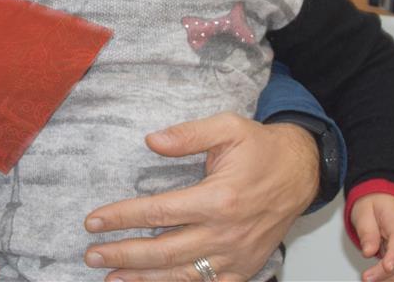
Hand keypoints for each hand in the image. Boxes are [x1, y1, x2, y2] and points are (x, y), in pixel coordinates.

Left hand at [82, 112, 318, 280]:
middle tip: (92, 255)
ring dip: (143, 279)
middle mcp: (225, 234)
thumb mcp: (228, 127)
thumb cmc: (261, 149)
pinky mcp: (243, 268)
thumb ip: (188, 134)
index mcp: (219, 199)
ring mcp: (235, 256)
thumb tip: (152, 140)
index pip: (158, 213)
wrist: (302, 173)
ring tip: (110, 278)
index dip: (122, 218)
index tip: (93, 222)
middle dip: (123, 255)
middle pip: (164, 251)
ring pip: (182, 275)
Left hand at [350, 193, 393, 281]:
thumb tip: (368, 252)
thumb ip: (366, 231)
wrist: (386, 197)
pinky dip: (392, 276)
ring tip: (370, 280)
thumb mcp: (363, 210)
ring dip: (390, 277)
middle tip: (367, 278)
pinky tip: (379, 280)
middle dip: (386, 272)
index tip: (387, 266)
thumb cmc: (375, 203)